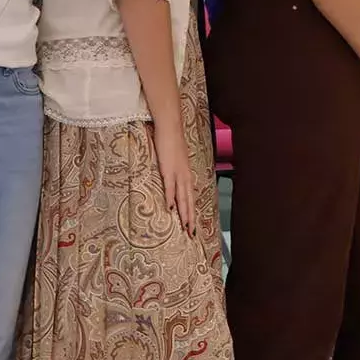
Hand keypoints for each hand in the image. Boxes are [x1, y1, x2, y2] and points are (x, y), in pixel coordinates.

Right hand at [152, 117, 197, 236]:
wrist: (170, 126)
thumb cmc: (171, 141)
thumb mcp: (175, 158)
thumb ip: (175, 169)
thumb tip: (172, 179)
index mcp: (186, 173)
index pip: (190, 196)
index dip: (191, 210)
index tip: (192, 224)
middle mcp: (185, 175)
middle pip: (189, 200)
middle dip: (190, 217)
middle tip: (191, 233)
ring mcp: (177, 172)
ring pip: (182, 197)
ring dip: (184, 212)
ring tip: (185, 227)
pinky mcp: (168, 168)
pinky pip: (169, 186)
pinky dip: (170, 198)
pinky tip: (170, 208)